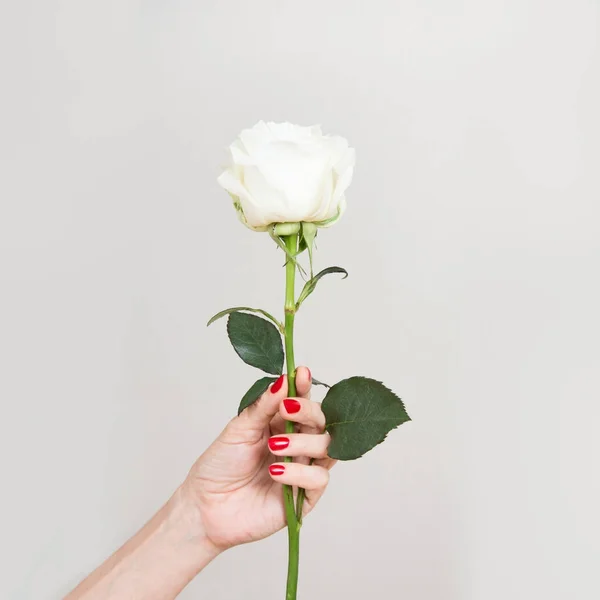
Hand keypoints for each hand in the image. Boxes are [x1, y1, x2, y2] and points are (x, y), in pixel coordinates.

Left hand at [181, 366, 335, 550]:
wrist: (205, 507)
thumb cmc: (219, 466)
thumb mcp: (238, 430)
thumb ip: (263, 407)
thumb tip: (283, 380)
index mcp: (281, 424)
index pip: (303, 402)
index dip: (305, 387)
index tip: (301, 374)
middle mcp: (297, 445)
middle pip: (321, 422)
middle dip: (308, 412)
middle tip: (287, 409)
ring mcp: (302, 470)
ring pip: (327, 447)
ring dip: (303, 442)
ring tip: (274, 446)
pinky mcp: (304, 498)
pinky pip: (318, 479)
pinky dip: (300, 472)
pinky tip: (276, 472)